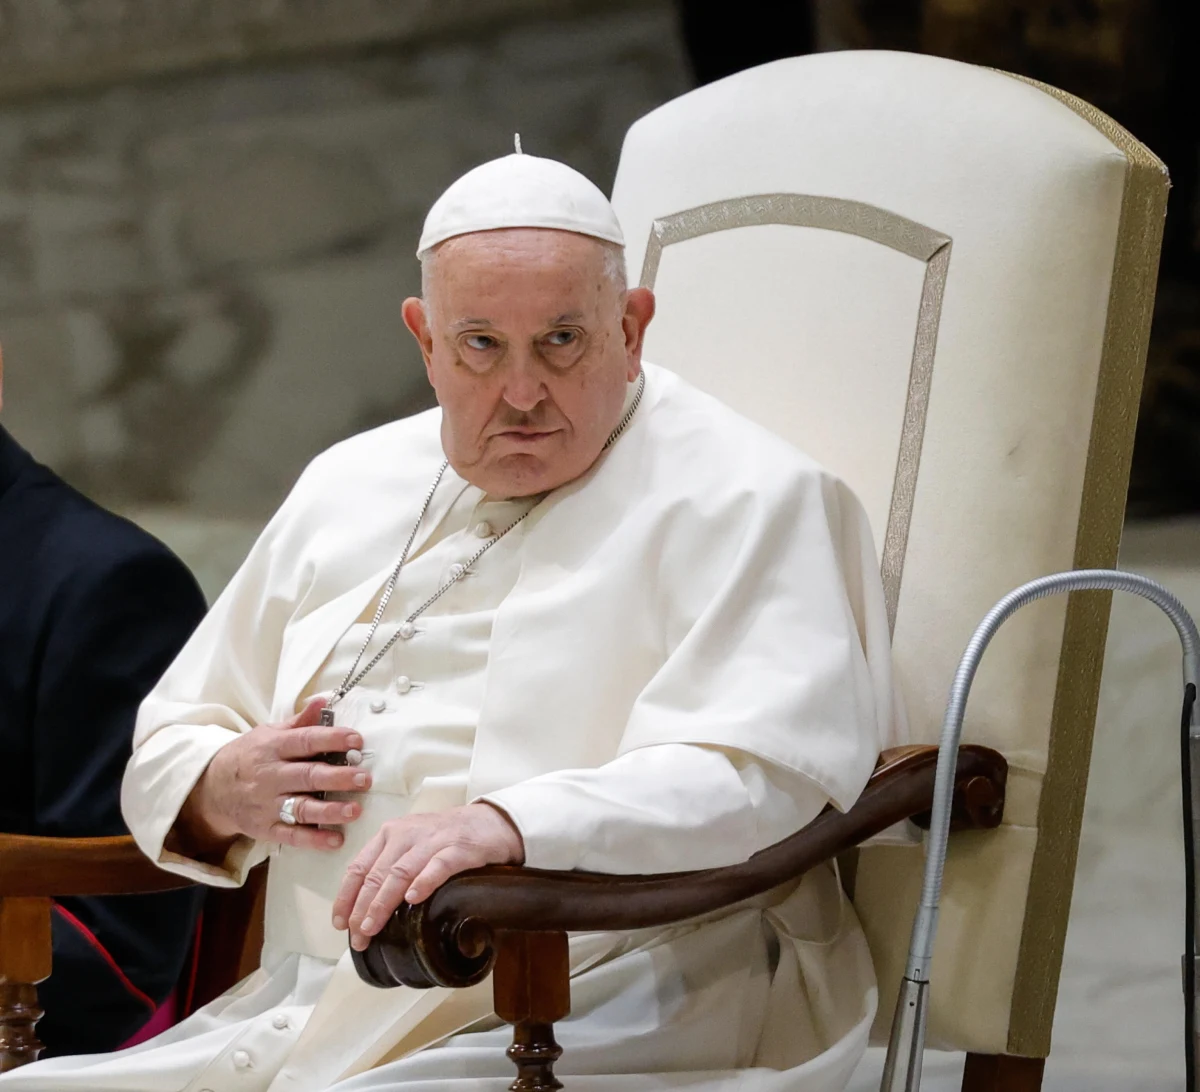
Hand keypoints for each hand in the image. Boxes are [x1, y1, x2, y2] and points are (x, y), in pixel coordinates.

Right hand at [174, 697, 372, 856]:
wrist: (212, 790)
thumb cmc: (249, 756)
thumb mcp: (268, 733)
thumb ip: (299, 722)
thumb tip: (323, 701)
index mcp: (273, 748)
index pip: (305, 741)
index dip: (331, 739)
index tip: (356, 740)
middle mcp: (271, 777)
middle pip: (307, 776)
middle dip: (338, 777)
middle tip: (364, 778)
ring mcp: (268, 805)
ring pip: (301, 808)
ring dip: (330, 811)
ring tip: (355, 810)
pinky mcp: (266, 828)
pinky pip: (292, 836)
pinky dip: (314, 839)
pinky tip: (336, 840)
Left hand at [332, 803, 524, 949]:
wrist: (491, 822)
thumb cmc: (447, 840)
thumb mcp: (412, 847)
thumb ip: (390, 869)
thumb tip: (365, 911)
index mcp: (390, 834)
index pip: (359, 867)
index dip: (346, 897)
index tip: (340, 924)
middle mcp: (407, 834)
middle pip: (376, 874)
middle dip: (362, 908)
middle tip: (358, 937)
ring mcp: (433, 840)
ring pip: (400, 872)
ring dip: (383, 902)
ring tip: (373, 927)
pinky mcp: (459, 848)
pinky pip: (438, 865)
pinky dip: (423, 882)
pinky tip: (413, 899)